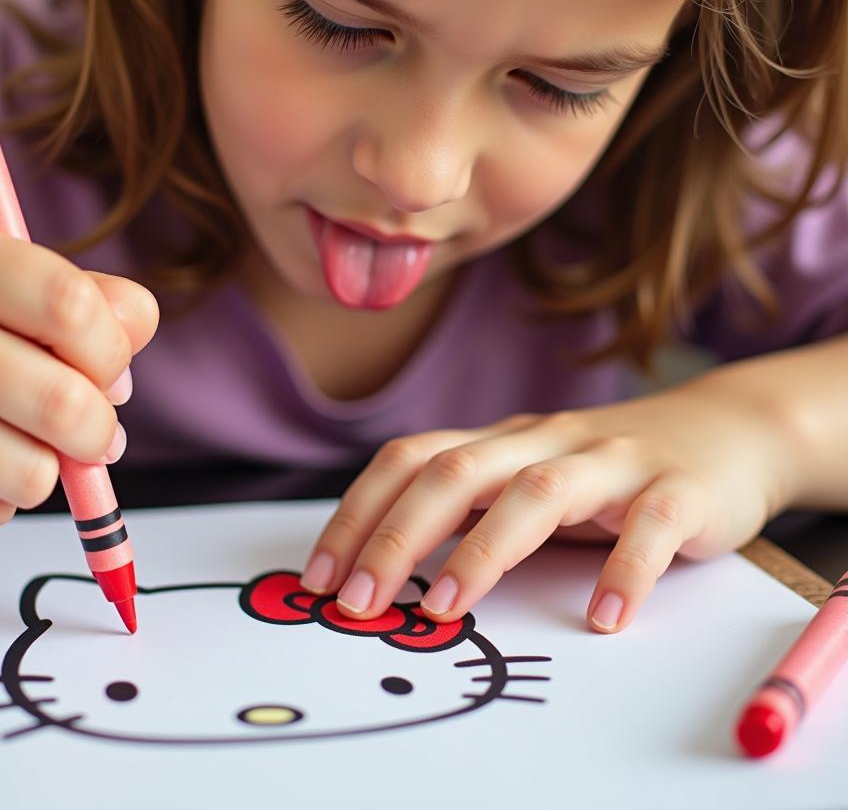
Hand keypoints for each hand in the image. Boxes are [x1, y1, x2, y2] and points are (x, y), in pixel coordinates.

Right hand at [0, 218, 158, 526]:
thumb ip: (85, 295)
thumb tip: (137, 331)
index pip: (74, 307)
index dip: (113, 349)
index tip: (107, 366)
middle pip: (67, 402)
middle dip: (99, 427)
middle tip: (92, 428)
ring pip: (38, 471)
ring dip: (50, 465)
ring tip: (15, 438)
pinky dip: (1, 493)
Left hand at [299, 376, 796, 632]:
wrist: (725, 431)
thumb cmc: (607, 472)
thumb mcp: (529, 479)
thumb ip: (472, 508)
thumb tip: (386, 561)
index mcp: (501, 443)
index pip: (411, 460)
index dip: (360, 512)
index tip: (323, 576)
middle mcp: (544, 442)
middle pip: (456, 472)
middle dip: (396, 535)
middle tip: (359, 602)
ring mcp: (610, 461)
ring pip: (537, 492)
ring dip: (484, 550)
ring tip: (447, 607)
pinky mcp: (678, 490)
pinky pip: (649, 527)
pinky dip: (624, 571)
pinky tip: (605, 618)